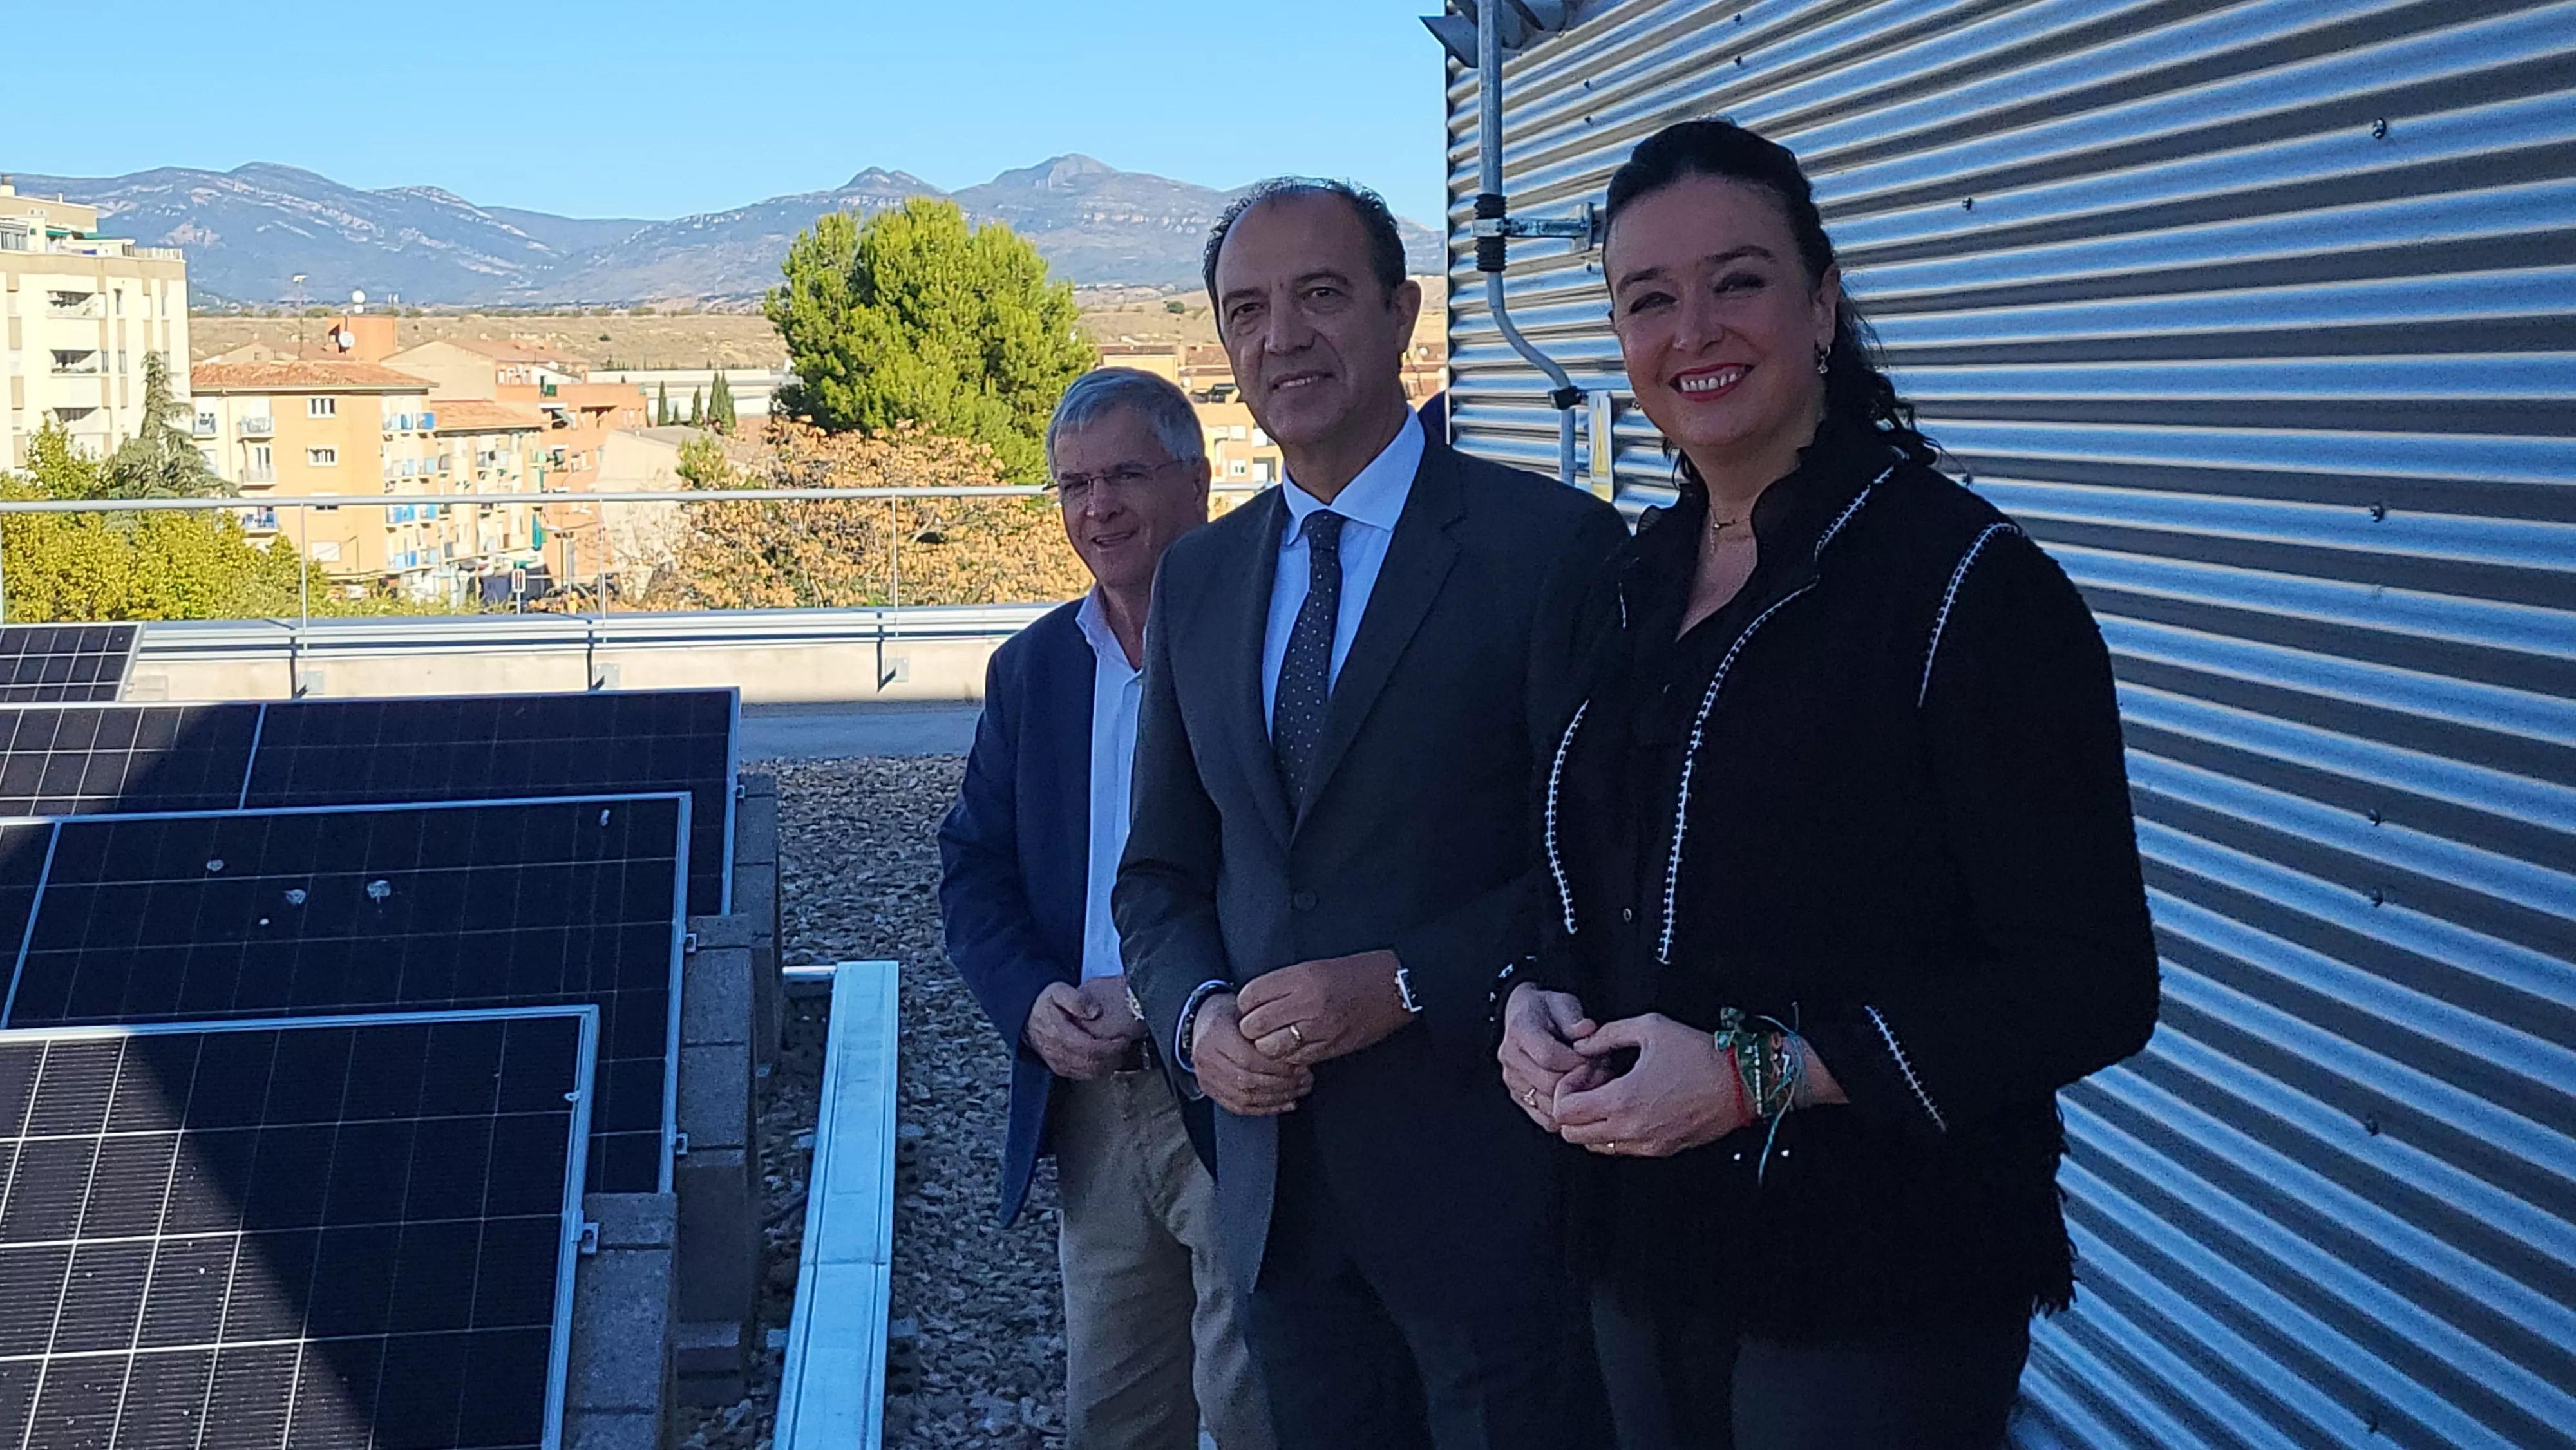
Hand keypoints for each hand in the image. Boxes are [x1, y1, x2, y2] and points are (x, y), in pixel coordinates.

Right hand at [1022, 979, 1142, 1081]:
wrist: (1027, 1016)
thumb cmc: (1045, 1003)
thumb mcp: (1058, 991)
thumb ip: (1077, 999)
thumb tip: (1095, 1011)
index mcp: (1058, 1034)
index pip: (1091, 1048)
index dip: (1111, 1047)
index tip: (1124, 1039)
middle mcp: (1057, 1053)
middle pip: (1092, 1064)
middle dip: (1113, 1057)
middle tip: (1126, 1046)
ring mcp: (1058, 1063)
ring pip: (1089, 1073)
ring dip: (1108, 1066)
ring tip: (1120, 1053)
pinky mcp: (1060, 1068)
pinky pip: (1083, 1076)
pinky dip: (1098, 1071)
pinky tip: (1107, 1061)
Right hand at [1191, 993, 1313, 1115]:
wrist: (1203, 1024)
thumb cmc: (1230, 1016)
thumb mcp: (1246, 1010)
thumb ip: (1265, 1027)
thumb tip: (1294, 1043)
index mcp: (1215, 1037)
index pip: (1249, 1059)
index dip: (1277, 1067)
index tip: (1300, 1066)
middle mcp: (1207, 1061)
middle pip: (1248, 1081)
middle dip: (1282, 1084)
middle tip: (1305, 1080)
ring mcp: (1207, 1079)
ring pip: (1246, 1098)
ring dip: (1278, 1097)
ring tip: (1300, 1090)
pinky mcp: (1211, 1091)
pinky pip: (1240, 1107)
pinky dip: (1266, 1108)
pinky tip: (1286, 1103)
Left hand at [1236, 950, 1414, 1066]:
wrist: (1396, 986)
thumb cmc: (1357, 973)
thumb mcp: (1315, 966)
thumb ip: (1284, 984)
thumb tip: (1254, 1001)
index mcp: (1302, 977)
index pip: (1252, 995)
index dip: (1244, 1004)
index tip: (1248, 1006)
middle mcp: (1309, 1002)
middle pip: (1255, 1025)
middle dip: (1250, 1028)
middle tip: (1255, 1027)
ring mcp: (1321, 1028)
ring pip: (1271, 1048)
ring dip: (1267, 1046)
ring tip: (1272, 1040)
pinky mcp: (1332, 1047)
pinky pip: (1296, 1060)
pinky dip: (1289, 1057)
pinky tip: (1293, 1048)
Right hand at [1497, 982, 1596, 1131]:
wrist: (1527, 1017)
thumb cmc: (1548, 1011)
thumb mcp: (1563, 1004)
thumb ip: (1574, 1018)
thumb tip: (1587, 1029)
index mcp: (1520, 1029)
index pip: (1548, 1056)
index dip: (1577, 1061)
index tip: (1593, 1057)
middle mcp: (1510, 1057)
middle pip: (1549, 1083)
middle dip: (1579, 1081)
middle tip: (1599, 1072)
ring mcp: (1513, 1080)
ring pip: (1548, 1105)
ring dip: (1575, 1099)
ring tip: (1590, 1083)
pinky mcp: (1519, 1097)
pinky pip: (1545, 1119)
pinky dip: (1566, 1114)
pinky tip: (1577, 1097)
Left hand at [1553, 1013, 1749, 1157]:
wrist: (1742, 1084)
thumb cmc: (1699, 1054)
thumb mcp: (1650, 1027)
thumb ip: (1607, 1034)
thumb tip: (1583, 1043)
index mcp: (1622, 1100)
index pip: (1564, 1112)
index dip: (1565, 1089)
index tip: (1585, 1072)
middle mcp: (1629, 1129)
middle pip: (1572, 1134)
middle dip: (1573, 1108)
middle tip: (1594, 1085)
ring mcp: (1645, 1144)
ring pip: (1594, 1146)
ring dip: (1593, 1123)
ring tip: (1612, 1095)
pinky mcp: (1660, 1150)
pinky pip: (1620, 1150)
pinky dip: (1614, 1132)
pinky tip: (1632, 1106)